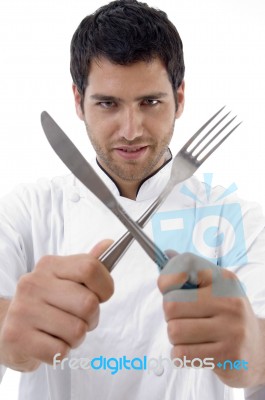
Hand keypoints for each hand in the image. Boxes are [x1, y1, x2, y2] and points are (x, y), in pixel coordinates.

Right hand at [0, 239, 113, 371]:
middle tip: (79, 319)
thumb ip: (89, 264)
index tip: (101, 296)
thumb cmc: (46, 304)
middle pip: (88, 303)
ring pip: (77, 331)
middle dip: (92, 318)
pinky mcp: (16, 336)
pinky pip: (60, 351)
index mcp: (49, 265)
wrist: (8, 329)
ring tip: (62, 332)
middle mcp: (33, 283)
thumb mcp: (65, 280)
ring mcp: (23, 309)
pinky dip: (61, 352)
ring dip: (76, 338)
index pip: (90, 267)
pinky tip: (49, 343)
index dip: (105, 286)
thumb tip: (109, 244)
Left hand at [157, 252, 263, 386]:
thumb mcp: (214, 288)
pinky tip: (192, 351)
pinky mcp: (229, 356)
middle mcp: (230, 302)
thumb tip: (166, 254)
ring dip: (174, 336)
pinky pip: (182, 354)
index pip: (185, 265)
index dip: (167, 278)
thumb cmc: (227, 314)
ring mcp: (232, 330)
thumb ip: (189, 272)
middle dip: (169, 314)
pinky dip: (178, 355)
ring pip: (174, 330)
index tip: (167, 288)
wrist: (258, 347)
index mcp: (224, 280)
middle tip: (182, 318)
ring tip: (189, 336)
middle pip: (171, 303)